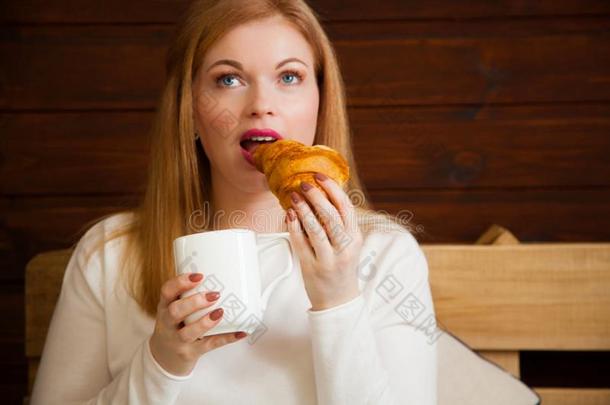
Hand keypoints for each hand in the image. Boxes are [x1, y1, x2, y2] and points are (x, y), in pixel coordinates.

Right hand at [149, 273, 247, 375]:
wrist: (165, 358)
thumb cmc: (175, 325)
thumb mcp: (174, 308)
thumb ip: (191, 294)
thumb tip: (226, 273)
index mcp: (165, 307)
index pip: (167, 291)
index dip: (180, 282)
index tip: (199, 276)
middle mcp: (168, 324)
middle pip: (175, 312)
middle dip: (194, 302)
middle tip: (213, 295)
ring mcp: (177, 341)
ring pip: (188, 332)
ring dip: (205, 322)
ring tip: (220, 312)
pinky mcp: (190, 353)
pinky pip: (209, 346)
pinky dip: (226, 338)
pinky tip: (240, 332)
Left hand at [285, 172, 363, 310]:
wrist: (338, 300)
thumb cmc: (341, 267)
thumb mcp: (348, 244)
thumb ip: (340, 223)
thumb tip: (322, 195)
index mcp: (355, 238)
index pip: (346, 207)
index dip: (332, 189)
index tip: (320, 177)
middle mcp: (344, 248)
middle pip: (330, 215)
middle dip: (316, 196)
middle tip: (304, 184)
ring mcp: (328, 259)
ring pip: (315, 228)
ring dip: (303, 209)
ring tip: (294, 196)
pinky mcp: (312, 267)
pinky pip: (301, 243)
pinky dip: (294, 226)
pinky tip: (289, 215)